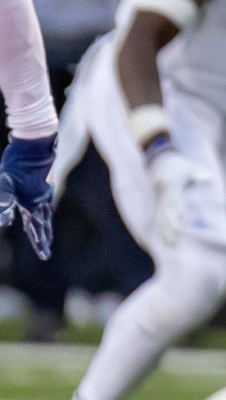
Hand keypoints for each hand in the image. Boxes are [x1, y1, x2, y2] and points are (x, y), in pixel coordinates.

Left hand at [0, 136, 55, 260]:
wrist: (35, 144)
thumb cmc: (18, 162)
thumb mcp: (5, 181)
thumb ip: (4, 200)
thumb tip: (3, 222)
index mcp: (32, 202)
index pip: (36, 227)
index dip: (39, 242)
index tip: (44, 255)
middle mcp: (40, 200)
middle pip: (43, 224)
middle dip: (44, 240)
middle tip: (46, 253)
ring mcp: (43, 192)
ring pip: (45, 215)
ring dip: (45, 227)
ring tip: (47, 236)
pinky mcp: (41, 184)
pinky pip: (43, 204)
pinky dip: (43, 213)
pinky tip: (42, 210)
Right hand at [144, 143, 206, 250]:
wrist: (160, 162)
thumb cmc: (180, 165)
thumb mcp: (189, 166)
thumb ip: (197, 173)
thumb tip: (207, 177)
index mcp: (170, 183)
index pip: (174, 196)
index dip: (177, 207)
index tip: (181, 217)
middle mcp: (161, 192)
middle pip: (166, 209)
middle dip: (170, 223)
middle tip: (175, 238)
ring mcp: (157, 199)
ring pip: (160, 215)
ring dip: (164, 229)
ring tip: (170, 243)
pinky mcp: (156, 204)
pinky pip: (157, 217)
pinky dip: (160, 228)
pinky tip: (163, 240)